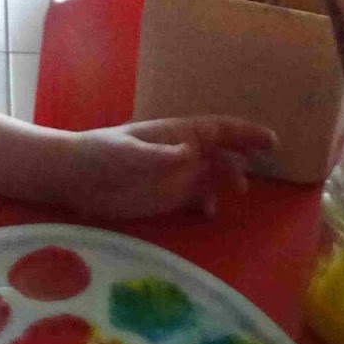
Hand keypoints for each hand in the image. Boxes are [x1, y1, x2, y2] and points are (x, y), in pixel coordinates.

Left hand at [63, 118, 276, 219]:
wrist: (72, 177)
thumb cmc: (98, 155)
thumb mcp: (126, 153)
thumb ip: (158, 155)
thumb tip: (191, 152)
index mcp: (176, 134)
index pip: (219, 130)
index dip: (246, 133)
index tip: (271, 141)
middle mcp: (182, 154)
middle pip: (222, 152)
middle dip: (243, 157)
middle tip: (262, 171)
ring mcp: (175, 176)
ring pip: (213, 176)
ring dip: (229, 181)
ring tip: (239, 192)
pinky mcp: (166, 198)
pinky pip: (197, 199)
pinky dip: (208, 205)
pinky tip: (209, 213)